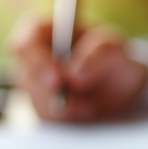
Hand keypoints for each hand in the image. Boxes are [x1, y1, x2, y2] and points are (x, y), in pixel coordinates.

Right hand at [9, 16, 147, 120]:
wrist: (123, 85)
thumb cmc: (114, 58)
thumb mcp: (116, 48)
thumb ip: (100, 53)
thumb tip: (74, 73)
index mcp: (43, 32)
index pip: (25, 44)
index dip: (37, 61)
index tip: (57, 78)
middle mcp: (33, 58)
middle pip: (24, 74)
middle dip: (48, 90)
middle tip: (69, 100)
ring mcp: (34, 84)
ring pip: (36, 99)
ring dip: (64, 105)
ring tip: (90, 103)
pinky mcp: (42, 107)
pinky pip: (47, 117)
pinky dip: (69, 116)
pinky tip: (87, 110)